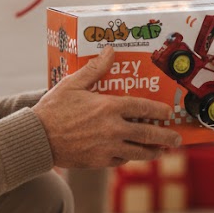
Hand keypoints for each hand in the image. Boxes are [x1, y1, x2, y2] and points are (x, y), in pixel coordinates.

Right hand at [33, 46, 180, 167]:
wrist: (37, 139)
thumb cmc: (53, 109)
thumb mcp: (72, 84)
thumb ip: (94, 69)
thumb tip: (109, 51)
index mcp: (109, 107)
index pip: (143, 107)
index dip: (160, 110)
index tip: (169, 112)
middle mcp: (113, 129)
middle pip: (148, 134)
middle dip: (165, 136)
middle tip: (176, 138)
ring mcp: (107, 147)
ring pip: (138, 151)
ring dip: (153, 152)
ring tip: (162, 151)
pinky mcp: (99, 161)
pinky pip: (121, 159)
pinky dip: (130, 156)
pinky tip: (134, 154)